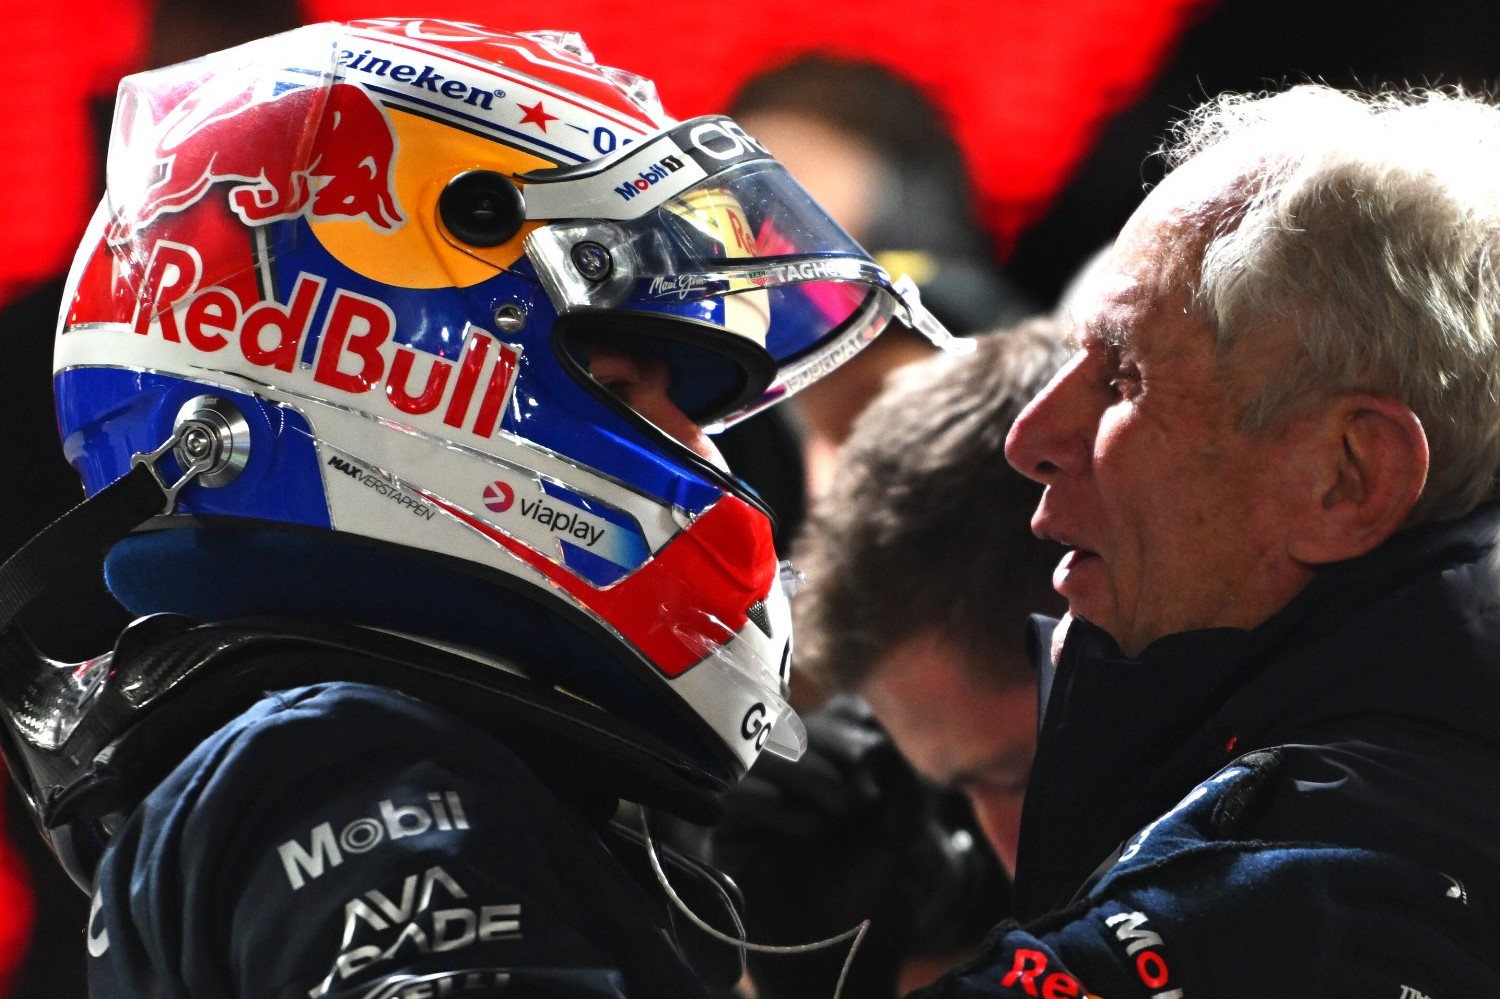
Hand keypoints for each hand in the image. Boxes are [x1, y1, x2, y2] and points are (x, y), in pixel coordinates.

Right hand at [710, 696, 1007, 998]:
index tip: (876, 762)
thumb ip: (897, 766)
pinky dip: (774, 805)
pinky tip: (811, 832)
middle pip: (792, 725)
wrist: (844, 960)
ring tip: (839, 814)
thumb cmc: (876, 893)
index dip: (850, 730)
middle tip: (862, 799)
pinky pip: (733, 797)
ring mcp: (754, 805)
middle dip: (831, 752)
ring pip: (759, 753)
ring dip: (807, 774)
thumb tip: (872, 720)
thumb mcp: (902, 824)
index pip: (829, 715)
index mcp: (832, 766)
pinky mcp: (727, 837)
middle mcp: (789, 779)